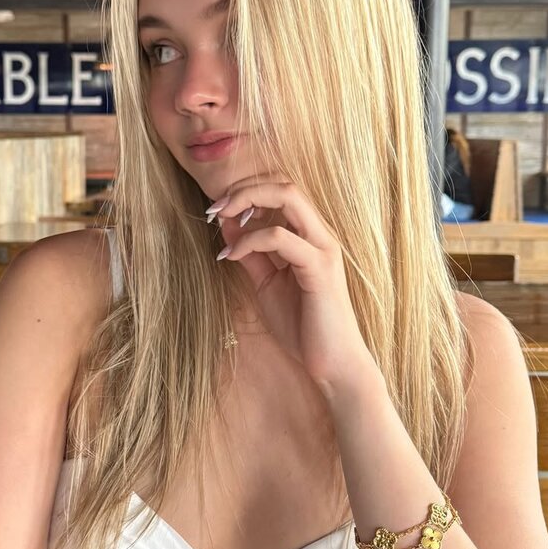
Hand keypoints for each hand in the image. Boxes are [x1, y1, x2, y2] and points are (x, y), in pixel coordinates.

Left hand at [207, 175, 376, 397]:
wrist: (332, 364)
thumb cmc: (303, 325)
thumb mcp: (266, 283)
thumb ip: (251, 253)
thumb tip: (227, 225)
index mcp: (310, 236)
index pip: (281, 191)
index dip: (247, 191)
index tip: (216, 208)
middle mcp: (320, 235)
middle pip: (285, 184)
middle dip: (245, 188)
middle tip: (215, 207)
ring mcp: (323, 249)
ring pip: (288, 197)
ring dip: (246, 202)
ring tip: (219, 220)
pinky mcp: (319, 268)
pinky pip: (281, 238)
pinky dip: (250, 240)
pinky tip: (231, 255)